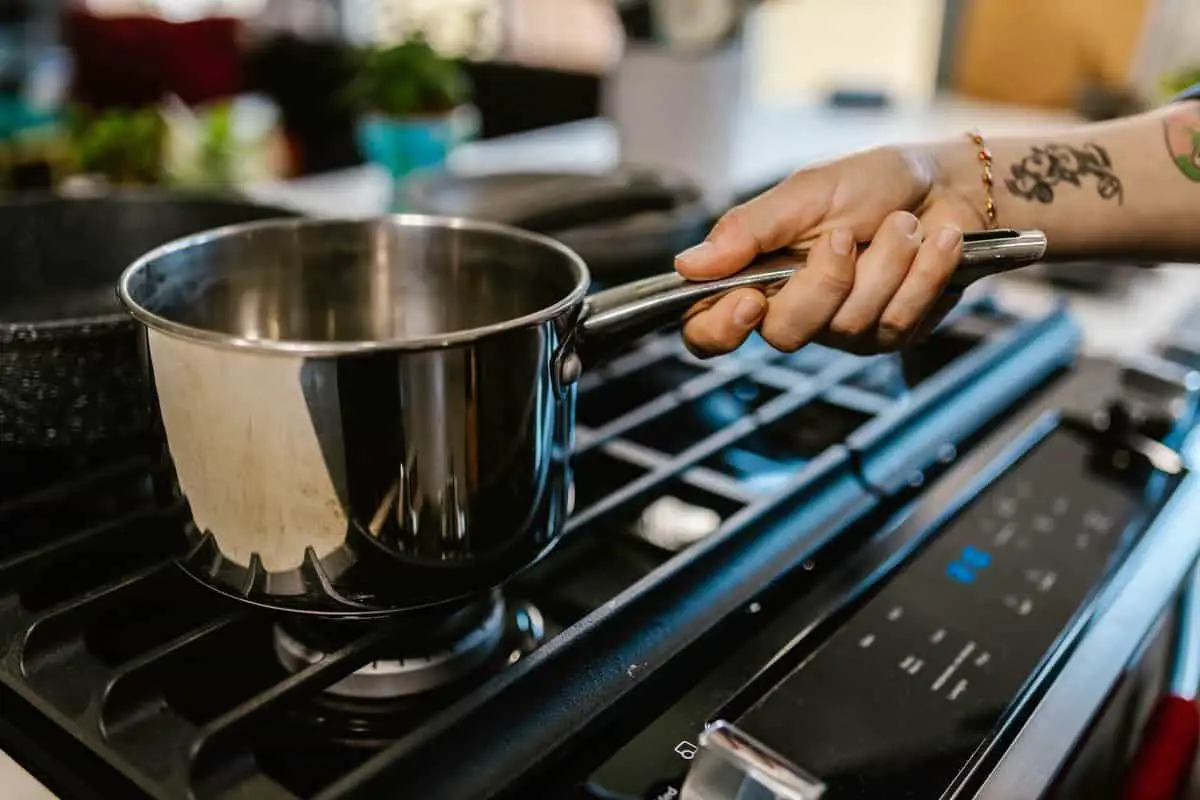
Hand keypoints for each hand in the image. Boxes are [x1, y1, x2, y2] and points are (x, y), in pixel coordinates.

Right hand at [676, 144, 986, 356]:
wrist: (951, 184)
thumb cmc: (873, 181)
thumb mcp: (805, 192)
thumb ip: (747, 230)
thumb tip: (687, 264)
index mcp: (755, 273)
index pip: (707, 328)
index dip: (719, 329)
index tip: (750, 300)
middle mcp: (792, 309)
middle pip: (784, 333)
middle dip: (826, 281)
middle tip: (849, 235)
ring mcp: (842, 329)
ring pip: (848, 325)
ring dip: (888, 263)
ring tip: (904, 225)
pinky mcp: (891, 335)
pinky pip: (899, 322)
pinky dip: (923, 273)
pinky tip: (935, 243)